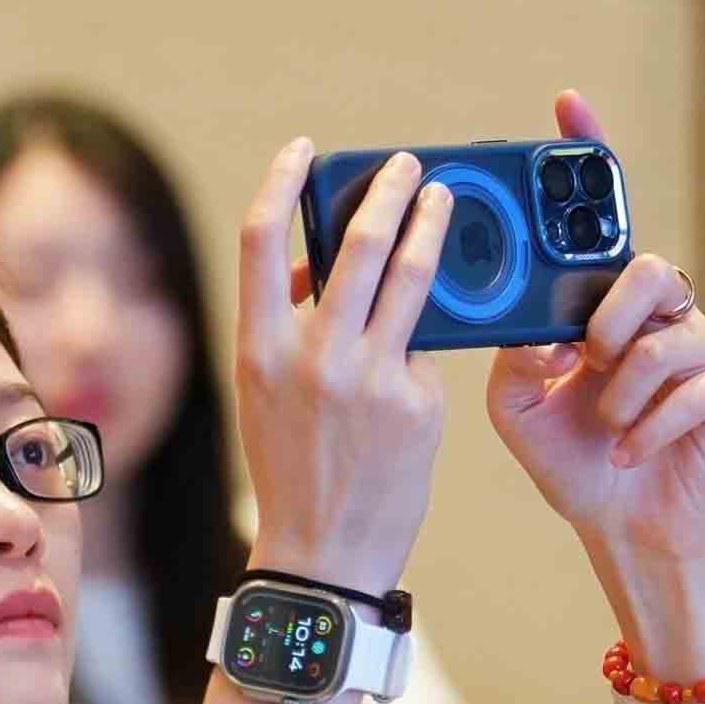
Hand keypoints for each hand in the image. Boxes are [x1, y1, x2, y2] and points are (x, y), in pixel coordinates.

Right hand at [231, 135, 451, 596]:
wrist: (323, 554)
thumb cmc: (293, 468)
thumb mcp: (267, 393)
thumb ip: (289, 328)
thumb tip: (325, 269)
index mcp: (259, 348)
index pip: (261, 241)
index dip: (282, 182)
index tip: (305, 149)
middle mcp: (311, 356)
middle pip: (358, 245)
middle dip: (389, 192)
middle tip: (409, 166)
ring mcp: (368, 378)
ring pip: (412, 278)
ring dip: (433, 227)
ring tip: (446, 201)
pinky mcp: (418, 403)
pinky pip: (427, 352)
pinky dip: (427, 346)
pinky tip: (431, 351)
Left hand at [482, 94, 704, 567]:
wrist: (626, 528)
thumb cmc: (576, 459)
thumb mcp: (518, 404)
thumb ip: (513, 353)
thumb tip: (533, 320)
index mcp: (605, 302)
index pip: (601, 218)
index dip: (588, 156)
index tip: (564, 105)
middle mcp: (660, 309)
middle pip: (642, 268)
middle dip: (607, 319)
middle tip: (588, 360)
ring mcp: (704, 341)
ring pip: (660, 335)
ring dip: (619, 392)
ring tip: (609, 425)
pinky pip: (690, 386)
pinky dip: (647, 427)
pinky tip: (634, 451)